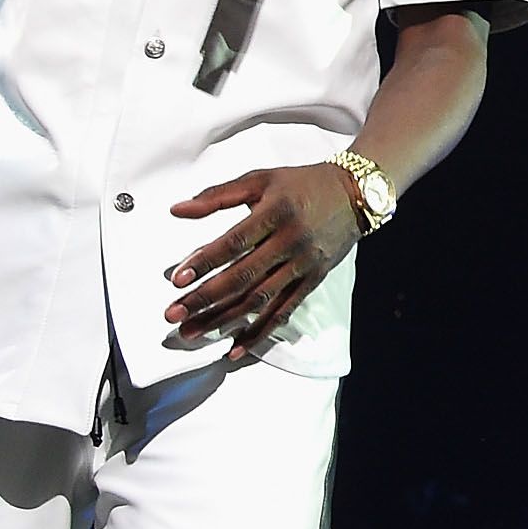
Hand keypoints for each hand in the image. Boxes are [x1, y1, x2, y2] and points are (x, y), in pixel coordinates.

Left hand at [166, 162, 363, 360]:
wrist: (354, 195)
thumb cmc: (301, 184)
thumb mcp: (260, 179)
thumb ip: (217, 195)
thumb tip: (176, 210)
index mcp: (275, 212)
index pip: (235, 242)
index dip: (205, 261)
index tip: (177, 279)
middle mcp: (290, 241)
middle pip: (243, 277)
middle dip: (205, 299)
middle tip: (173, 314)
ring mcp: (303, 265)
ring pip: (259, 299)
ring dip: (223, 319)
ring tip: (192, 332)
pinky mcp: (312, 281)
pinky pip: (283, 311)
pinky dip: (259, 333)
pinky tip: (235, 348)